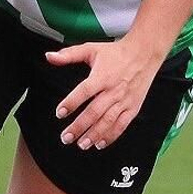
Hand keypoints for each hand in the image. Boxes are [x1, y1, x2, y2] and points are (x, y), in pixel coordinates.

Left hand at [46, 38, 162, 150]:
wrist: (144, 54)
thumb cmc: (115, 52)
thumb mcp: (90, 49)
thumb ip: (68, 55)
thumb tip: (49, 56)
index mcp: (102, 76)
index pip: (84, 91)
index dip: (71, 103)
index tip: (60, 113)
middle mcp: (113, 90)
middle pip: (94, 111)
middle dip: (79, 126)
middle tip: (66, 137)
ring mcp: (124, 100)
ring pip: (108, 121)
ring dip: (94, 134)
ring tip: (81, 144)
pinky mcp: (132, 107)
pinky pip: (122, 125)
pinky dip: (111, 136)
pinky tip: (100, 143)